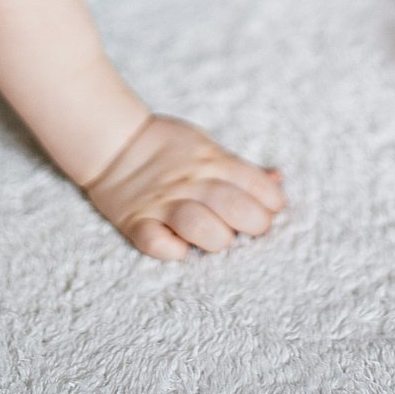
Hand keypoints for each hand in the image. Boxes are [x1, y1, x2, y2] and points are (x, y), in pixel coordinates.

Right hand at [83, 114, 285, 258]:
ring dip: (216, 237)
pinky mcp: (136, 221)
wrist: (116, 143)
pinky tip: (181, 248)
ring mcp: (162, 202)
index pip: (253, 182)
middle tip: (253, 229)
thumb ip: (242, 170)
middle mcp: (189, 181)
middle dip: (254, 223)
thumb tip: (278, 180)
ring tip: (219, 239)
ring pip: (197, 224)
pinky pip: (154, 242)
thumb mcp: (209, 148)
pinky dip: (170, 250)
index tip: (272, 210)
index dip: (271, 201)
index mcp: (211, 160)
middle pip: (231, 204)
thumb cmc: (169, 149)